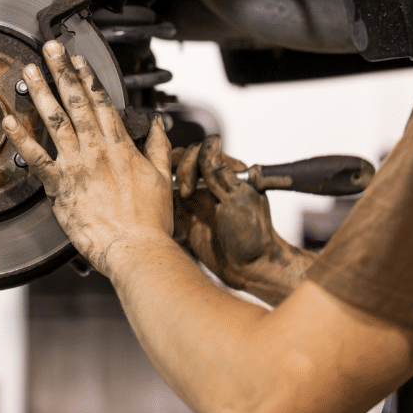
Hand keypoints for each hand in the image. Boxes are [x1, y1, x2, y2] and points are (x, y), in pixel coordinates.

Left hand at [2, 40, 173, 274]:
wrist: (137, 249)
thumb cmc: (150, 221)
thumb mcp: (162, 177)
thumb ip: (158, 147)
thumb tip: (159, 124)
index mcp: (121, 147)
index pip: (102, 103)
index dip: (89, 78)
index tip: (79, 59)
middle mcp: (97, 150)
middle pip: (77, 102)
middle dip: (63, 71)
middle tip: (50, 48)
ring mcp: (77, 166)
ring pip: (57, 121)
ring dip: (42, 92)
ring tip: (30, 70)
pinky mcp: (61, 187)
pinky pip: (36, 159)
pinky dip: (21, 139)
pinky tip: (8, 120)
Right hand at [174, 136, 315, 304]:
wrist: (249, 269)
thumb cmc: (254, 236)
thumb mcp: (238, 198)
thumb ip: (219, 171)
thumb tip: (210, 142)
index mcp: (227, 173)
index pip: (201, 152)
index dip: (191, 162)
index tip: (192, 182)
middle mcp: (211, 183)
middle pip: (182, 162)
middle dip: (177, 172)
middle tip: (184, 192)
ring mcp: (198, 200)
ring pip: (172, 180)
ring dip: (166, 185)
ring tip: (166, 198)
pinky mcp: (186, 217)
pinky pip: (167, 203)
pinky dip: (160, 203)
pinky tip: (159, 209)